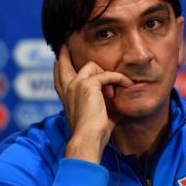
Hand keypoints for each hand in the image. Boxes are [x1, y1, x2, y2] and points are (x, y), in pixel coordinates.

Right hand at [54, 45, 132, 162]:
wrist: (87, 139)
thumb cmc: (93, 133)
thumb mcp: (97, 115)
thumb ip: (104, 105)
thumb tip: (119, 103)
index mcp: (66, 96)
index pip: (59, 77)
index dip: (60, 67)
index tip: (59, 60)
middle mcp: (67, 88)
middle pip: (63, 64)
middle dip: (64, 54)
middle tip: (65, 46)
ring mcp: (76, 84)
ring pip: (92, 65)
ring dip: (106, 75)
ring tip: (112, 93)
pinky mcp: (88, 84)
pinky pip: (107, 75)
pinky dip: (119, 79)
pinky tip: (126, 84)